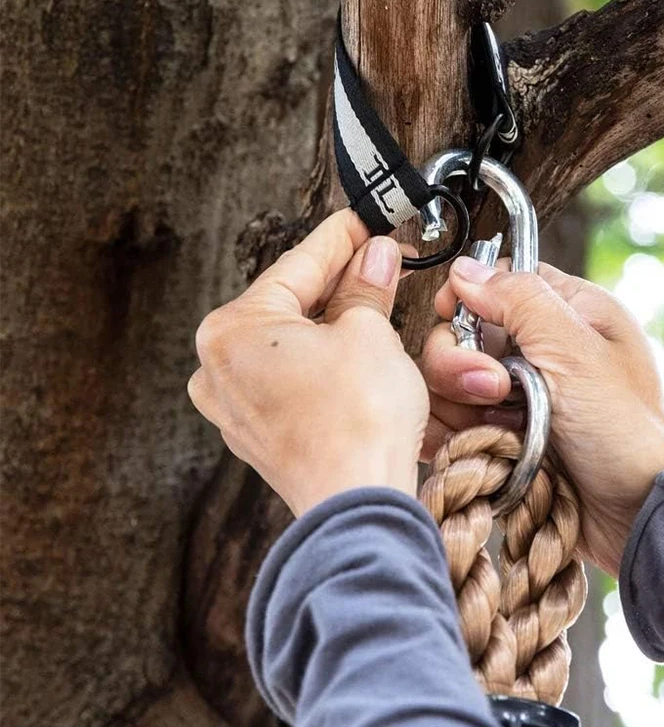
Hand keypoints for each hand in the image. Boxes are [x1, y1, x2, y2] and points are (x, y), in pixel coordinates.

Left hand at [188, 211, 427, 516]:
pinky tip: (354, 350)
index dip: (340, 239)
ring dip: (332, 321)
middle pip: (289, 304)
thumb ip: (366, 288)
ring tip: (374, 300)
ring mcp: (236, 407)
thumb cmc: (356, 423)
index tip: (364, 223)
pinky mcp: (260, 435)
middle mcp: (219, 369)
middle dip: (339, 281)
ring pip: (290, 343)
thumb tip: (374, 258)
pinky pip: (290, 379)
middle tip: (380, 259)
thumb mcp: (369, 333)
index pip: (296, 266)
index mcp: (232, 331)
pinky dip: (321, 360)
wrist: (359, 503)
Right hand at [420, 258, 663, 575]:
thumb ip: (520, 300)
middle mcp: (539, 351)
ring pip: (451, 385)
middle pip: (461, 336)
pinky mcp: (504, 439)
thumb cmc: (626, 431)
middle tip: (495, 392)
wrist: (638, 516)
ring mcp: (518, 398)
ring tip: (497, 431)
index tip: (457, 321)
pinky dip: (453, 437)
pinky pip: (453, 427)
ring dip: (459, 407)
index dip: (467, 299)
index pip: (496, 283)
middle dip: (462, 364)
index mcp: (567, 314)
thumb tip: (466, 269)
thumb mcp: (577, 351)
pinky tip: (472, 449)